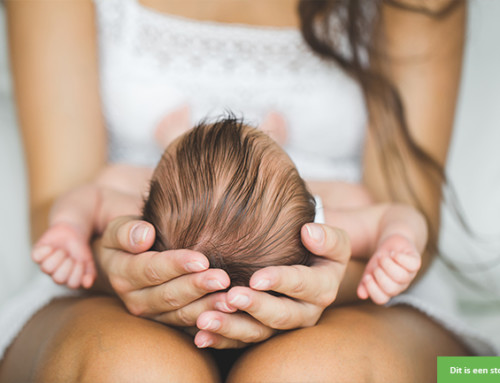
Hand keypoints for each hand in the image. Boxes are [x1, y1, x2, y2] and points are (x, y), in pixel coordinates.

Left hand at [32, 222, 95, 288]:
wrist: (73, 231)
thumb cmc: (79, 249)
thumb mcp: (88, 261)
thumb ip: (90, 273)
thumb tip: (88, 284)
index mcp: (68, 278)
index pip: (73, 284)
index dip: (78, 272)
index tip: (81, 261)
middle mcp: (55, 274)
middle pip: (59, 279)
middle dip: (68, 265)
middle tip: (70, 256)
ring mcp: (45, 265)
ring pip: (47, 268)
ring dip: (58, 257)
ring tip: (62, 250)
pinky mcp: (36, 254)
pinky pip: (36, 257)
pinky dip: (45, 250)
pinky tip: (51, 247)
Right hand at [95, 216, 230, 322]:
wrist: (130, 256)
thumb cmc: (130, 236)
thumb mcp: (118, 228)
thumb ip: (126, 231)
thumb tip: (144, 236)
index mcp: (123, 274)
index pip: (152, 270)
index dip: (177, 265)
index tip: (202, 260)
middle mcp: (136, 300)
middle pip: (169, 296)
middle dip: (197, 288)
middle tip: (223, 280)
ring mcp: (153, 315)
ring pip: (182, 315)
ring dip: (207, 308)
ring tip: (231, 300)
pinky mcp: (169, 323)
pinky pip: (191, 326)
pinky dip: (210, 321)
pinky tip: (230, 314)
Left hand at [192, 223, 350, 348]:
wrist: (309, 265)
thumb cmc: (318, 247)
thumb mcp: (333, 241)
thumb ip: (327, 237)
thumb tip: (309, 232)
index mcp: (322, 289)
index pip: (303, 285)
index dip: (280, 281)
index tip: (256, 278)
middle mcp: (305, 313)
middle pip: (281, 315)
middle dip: (255, 307)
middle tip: (231, 296)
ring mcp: (282, 326)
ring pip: (258, 333)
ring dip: (231, 328)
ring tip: (206, 320)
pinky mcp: (263, 332)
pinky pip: (242, 341)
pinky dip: (220, 339)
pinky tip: (201, 336)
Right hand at [357, 233, 421, 303]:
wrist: (391, 245)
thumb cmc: (380, 261)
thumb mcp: (369, 271)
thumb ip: (364, 284)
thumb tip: (361, 295)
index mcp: (387, 290)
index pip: (381, 299)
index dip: (372, 289)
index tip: (367, 277)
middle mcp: (399, 285)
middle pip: (391, 289)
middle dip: (380, 275)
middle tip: (376, 264)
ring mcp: (409, 275)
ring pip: (401, 277)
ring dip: (388, 264)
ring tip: (383, 256)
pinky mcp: (415, 263)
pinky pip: (412, 265)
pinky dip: (400, 258)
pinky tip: (393, 253)